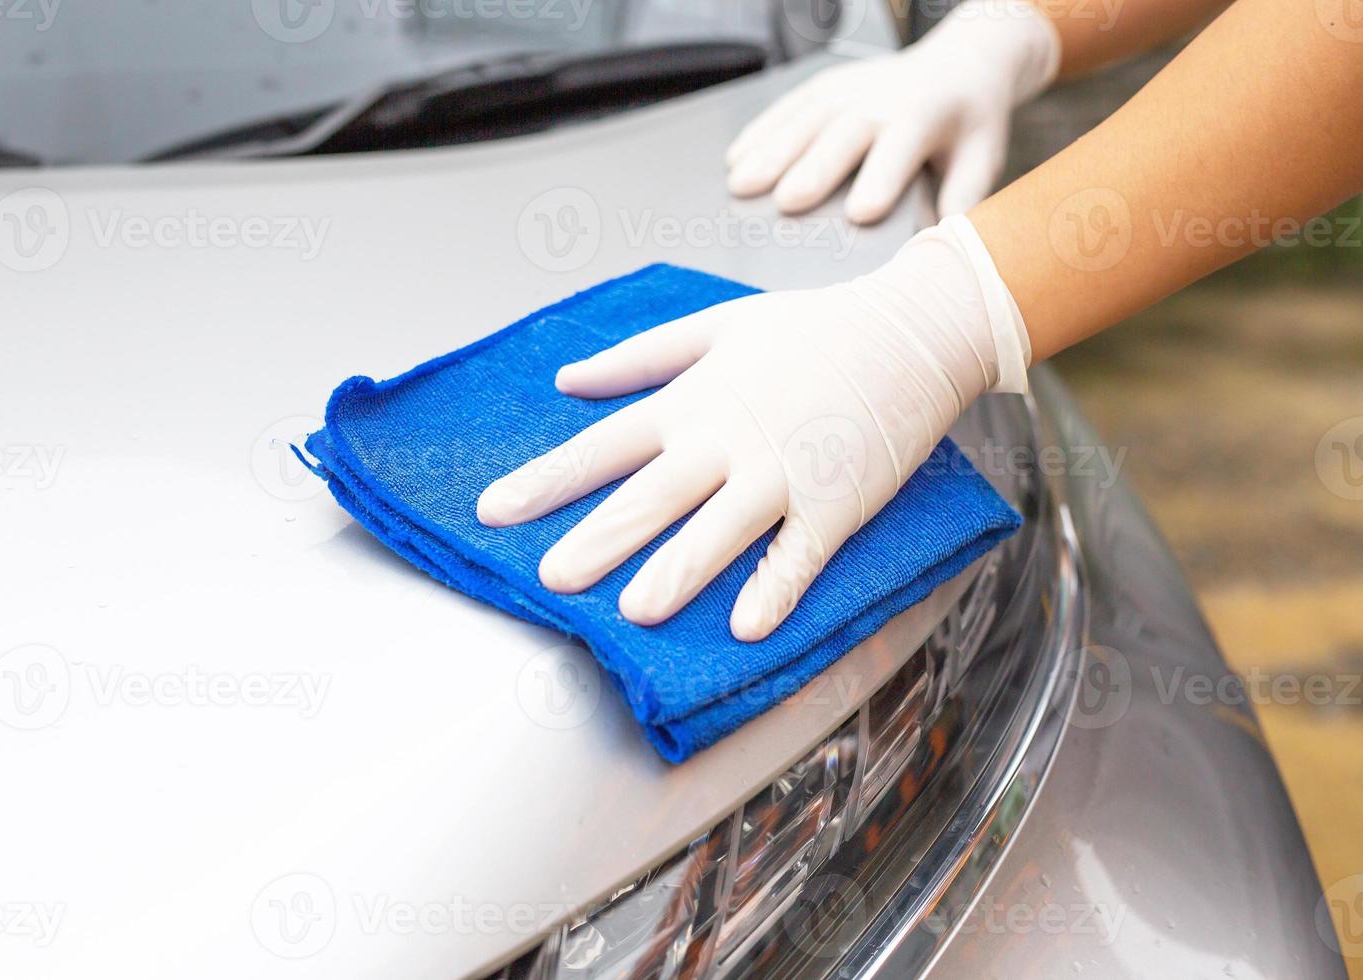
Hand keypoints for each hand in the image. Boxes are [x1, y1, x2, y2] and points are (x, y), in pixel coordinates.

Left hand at [476, 216, 1030, 640]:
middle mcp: (728, 441)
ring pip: (722, 530)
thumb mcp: (716, 325)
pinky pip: (801, 554)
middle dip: (599, 538)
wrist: (911, 330)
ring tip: (635, 610)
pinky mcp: (836, 503)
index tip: (493, 511)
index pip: (605, 446)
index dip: (547, 480)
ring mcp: (784, 474)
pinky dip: (777, 588)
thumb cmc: (810, 328)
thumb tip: (566, 377)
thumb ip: (638, 358)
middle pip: (652, 496)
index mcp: (693, 401)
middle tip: (550, 579)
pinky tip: (747, 626)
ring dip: (680, 569)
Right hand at [726, 0, 1059, 222]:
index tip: (861, 213)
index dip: (881, 180)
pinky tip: (735, 158)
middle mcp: (880, 99)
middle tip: (786, 203)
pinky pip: (786, 108)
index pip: (899, 151)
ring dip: (770, 152)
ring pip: (804, 121)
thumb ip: (964, 197)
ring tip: (740, 186)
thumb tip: (946, 239)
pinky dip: (759, 133)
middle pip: (841, 136)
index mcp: (923, 117)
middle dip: (812, 168)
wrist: (959, 65)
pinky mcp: (823, 86)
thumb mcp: (981, 158)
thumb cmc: (967, 125)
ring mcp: (847, 89)